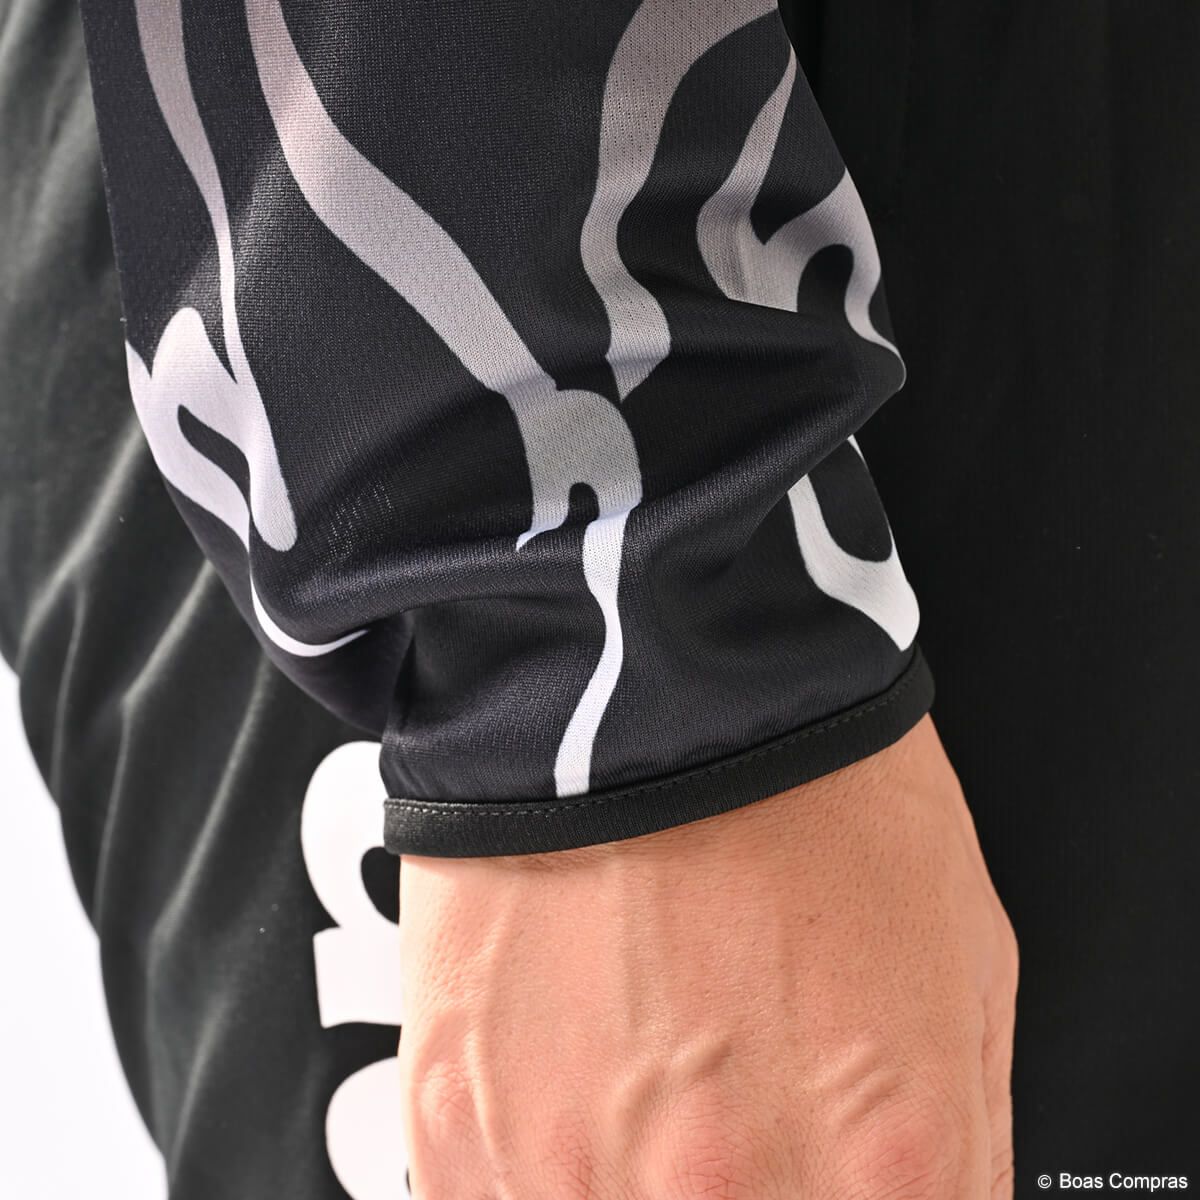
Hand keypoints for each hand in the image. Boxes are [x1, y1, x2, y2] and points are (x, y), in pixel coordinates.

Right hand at [397, 715, 1018, 1197]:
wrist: (642, 674)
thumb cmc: (804, 783)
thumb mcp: (962, 956)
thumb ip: (957, 1139)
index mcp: (880, 1164)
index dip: (852, 1191)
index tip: (819, 1156)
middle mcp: (721, 1190)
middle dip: (742, 1178)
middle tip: (727, 1090)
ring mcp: (572, 1170)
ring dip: (631, 1169)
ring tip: (646, 1052)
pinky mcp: (458, 1128)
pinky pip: (504, 1199)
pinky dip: (542, 1151)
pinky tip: (573, 1052)